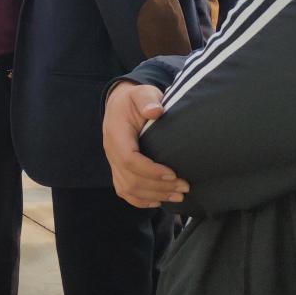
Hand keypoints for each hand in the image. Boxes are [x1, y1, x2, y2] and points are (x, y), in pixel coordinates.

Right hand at [102, 82, 189, 207]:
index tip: (173, 173)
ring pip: (128, 188)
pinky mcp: (117, 169)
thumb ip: (147, 100)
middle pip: (130, 179)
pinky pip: (124, 190)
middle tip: (184, 186)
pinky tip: (158, 201)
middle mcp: (111, 151)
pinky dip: (140, 200)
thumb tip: (155, 111)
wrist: (120, 104)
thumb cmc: (134, 100)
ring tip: (178, 196)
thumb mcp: (141, 93)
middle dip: (159, 186)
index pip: (128, 159)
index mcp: (116, 133)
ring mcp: (112, 162)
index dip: (150, 170)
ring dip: (154, 195)